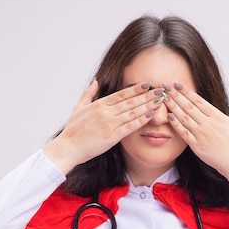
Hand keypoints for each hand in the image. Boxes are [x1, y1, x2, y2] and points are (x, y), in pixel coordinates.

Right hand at [43, 80, 164, 172]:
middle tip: (160, 89)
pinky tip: (151, 115)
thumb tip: (96, 81)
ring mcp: (110, 123)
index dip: (136, 89)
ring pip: (133, 112)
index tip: (147, 84)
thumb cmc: (72, 130)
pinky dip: (141, 120)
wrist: (68, 148)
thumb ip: (88, 94)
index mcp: (99, 104)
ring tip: (160, 100)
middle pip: (131, 101)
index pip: (121, 94)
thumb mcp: (78, 108)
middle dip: (147, 95)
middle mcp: (106, 112)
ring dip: (148, 105)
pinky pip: (130, 126)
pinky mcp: (112, 136)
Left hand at [163, 82, 228, 194]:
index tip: (177, 83)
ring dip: (173, 107)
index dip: (186, 91)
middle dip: (176, 95)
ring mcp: (202, 135)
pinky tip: (168, 116)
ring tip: (163, 98)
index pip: (198, 100)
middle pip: (188, 106)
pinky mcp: (197, 146)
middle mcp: (208, 124)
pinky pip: (184, 133)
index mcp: (218, 116)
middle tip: (165, 85)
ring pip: (184, 117)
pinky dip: (176, 124)